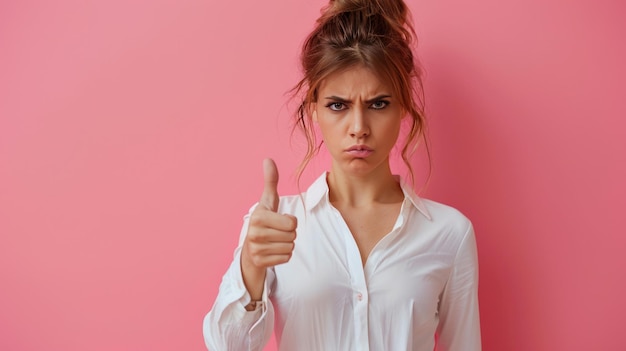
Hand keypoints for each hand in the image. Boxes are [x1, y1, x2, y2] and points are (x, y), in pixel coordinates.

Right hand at [240, 158, 296, 298]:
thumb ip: (270, 181)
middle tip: (276, 232)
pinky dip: (283, 256)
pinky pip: (286, 258)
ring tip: (274, 241)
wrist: (250, 248)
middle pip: (293, 235)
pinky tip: (272, 251)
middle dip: (289, 234)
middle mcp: (254, 233)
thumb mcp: (268, 202)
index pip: (292, 223)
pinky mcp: (259, 262)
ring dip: (286, 245)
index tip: (278, 221)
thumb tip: (268, 159)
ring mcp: (256, 248)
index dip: (290, 222)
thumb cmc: (264, 221)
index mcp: (258, 216)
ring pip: (290, 247)